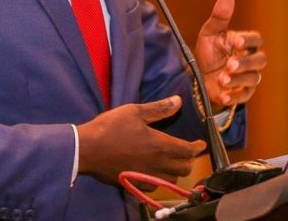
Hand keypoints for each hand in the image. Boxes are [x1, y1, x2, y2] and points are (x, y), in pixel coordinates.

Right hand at [76, 96, 205, 185]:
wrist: (87, 150)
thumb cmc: (110, 127)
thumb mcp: (135, 111)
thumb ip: (159, 108)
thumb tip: (178, 101)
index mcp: (160, 145)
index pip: (188, 150)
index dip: (197, 147)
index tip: (200, 144)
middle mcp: (157, 164)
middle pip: (184, 168)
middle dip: (189, 160)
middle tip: (186, 152)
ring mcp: (146, 176)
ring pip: (171, 179)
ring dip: (176, 171)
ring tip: (173, 162)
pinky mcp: (135, 184)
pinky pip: (155, 186)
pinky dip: (161, 180)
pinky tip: (156, 172)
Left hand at [195, 0, 265, 111]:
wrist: (201, 76)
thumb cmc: (210, 51)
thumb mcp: (210, 33)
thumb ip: (219, 17)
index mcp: (245, 43)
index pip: (255, 40)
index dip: (248, 40)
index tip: (236, 41)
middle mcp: (251, 60)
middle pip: (259, 60)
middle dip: (245, 62)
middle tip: (229, 64)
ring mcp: (249, 77)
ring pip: (253, 78)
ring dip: (238, 79)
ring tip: (222, 79)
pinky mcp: (242, 93)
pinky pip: (244, 96)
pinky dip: (234, 96)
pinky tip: (223, 95)